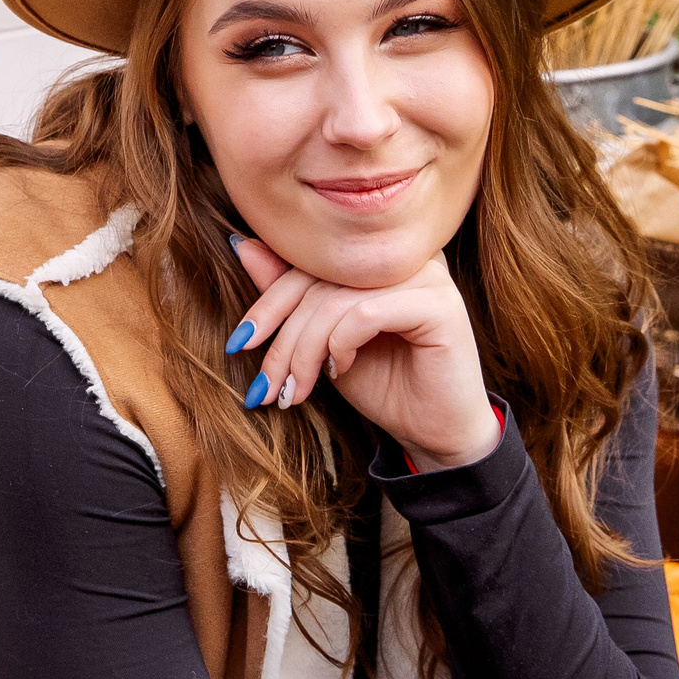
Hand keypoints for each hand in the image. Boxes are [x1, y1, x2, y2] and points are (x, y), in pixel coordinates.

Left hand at [227, 236, 498, 469]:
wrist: (434, 433)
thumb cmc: (383, 384)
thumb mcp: (323, 341)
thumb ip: (291, 294)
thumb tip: (243, 244)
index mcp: (376, 256)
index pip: (307, 262)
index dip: (267, 303)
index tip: (238, 344)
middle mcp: (403, 256)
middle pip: (318, 278)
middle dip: (282, 336)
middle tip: (266, 383)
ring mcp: (426, 276)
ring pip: (336, 298)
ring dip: (304, 350)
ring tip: (297, 389)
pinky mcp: (440, 305)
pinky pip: (366, 312)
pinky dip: (341, 344)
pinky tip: (340, 370)